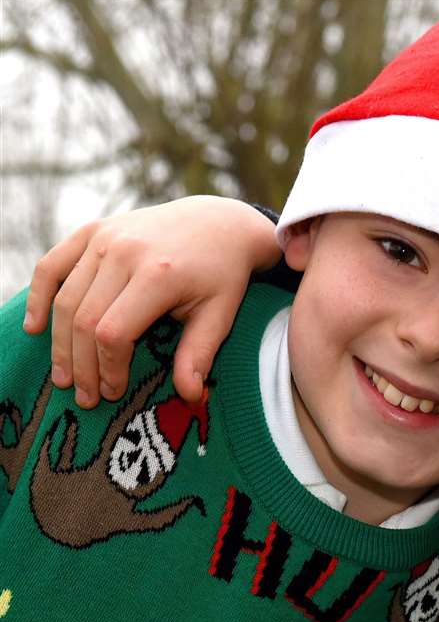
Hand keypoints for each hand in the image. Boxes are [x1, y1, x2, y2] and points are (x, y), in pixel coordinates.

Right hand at [22, 197, 280, 406]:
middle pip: (84, 320)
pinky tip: (35, 329)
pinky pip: (51, 266)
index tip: (113, 392)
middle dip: (81, 365)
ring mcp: (103, 238)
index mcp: (158, 275)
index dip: (108, 368)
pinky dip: (38, 296)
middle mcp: (124, 253)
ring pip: (65, 298)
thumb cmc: (221, 276)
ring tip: (64, 377)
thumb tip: (192, 397)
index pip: (114, 332)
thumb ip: (200, 354)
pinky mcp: (91, 230)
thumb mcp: (220, 314)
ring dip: (60, 343)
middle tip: (85, 397)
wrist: (217, 224)